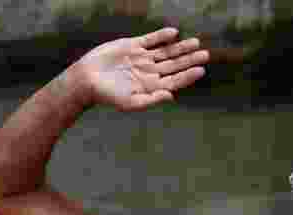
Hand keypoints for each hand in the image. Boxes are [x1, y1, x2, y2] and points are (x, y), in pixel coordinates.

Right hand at [73, 27, 209, 111]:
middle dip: (190, 59)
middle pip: (174, 65)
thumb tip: (172, 96)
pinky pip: (150, 40)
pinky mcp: (132, 47)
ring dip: (180, 47)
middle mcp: (149, 72)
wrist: (87, 79)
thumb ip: (152, 100)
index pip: (175, 80)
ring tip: (195, 42)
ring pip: (166, 52)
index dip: (188, 75)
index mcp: (151, 87)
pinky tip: (173, 33)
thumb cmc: (107, 96)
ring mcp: (142, 58)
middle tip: (205, 54)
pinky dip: (161, 36)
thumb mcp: (130, 103)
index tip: (201, 70)